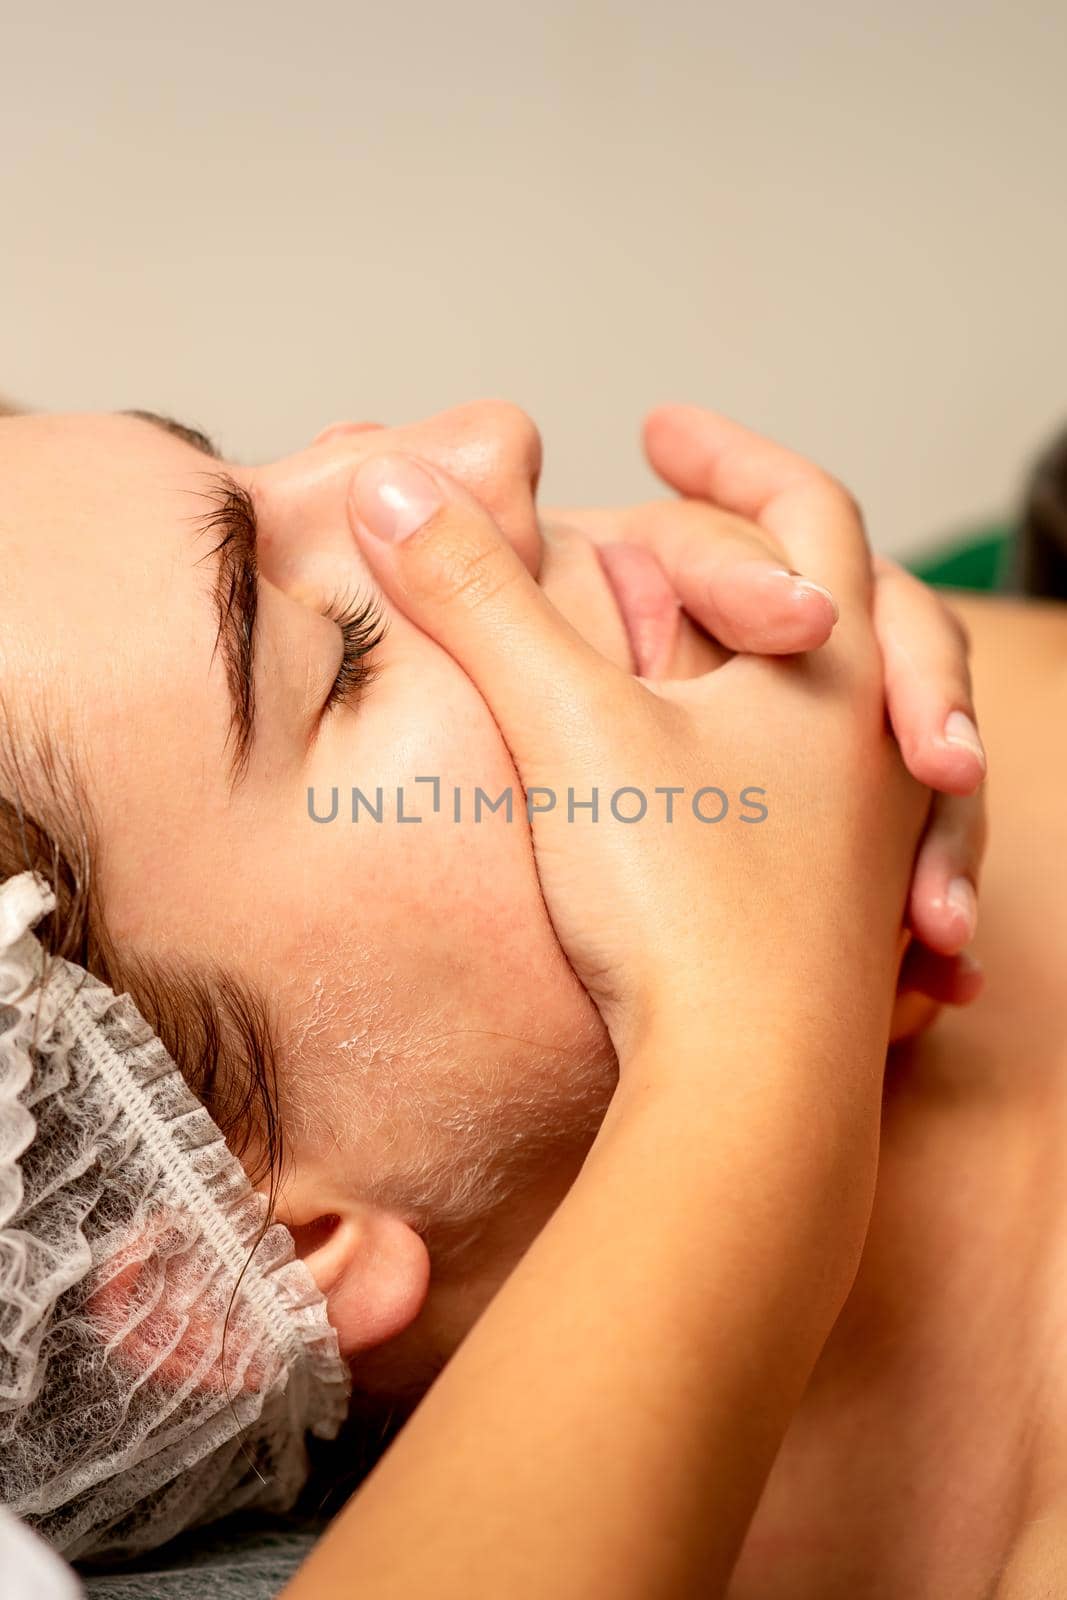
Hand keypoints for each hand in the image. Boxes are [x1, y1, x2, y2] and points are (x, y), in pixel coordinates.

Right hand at [345, 443, 927, 1073]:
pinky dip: (812, 761)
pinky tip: (759, 786)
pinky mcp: (851, 910)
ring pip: (878, 703)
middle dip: (781, 544)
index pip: (805, 507)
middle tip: (710, 520)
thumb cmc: (684, 908)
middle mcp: (879, 740)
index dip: (727, 452)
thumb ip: (479, 599)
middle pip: (864, 595)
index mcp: (834, 668)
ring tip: (752, 632)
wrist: (750, 1098)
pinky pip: (860, 801)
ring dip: (809, 653)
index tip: (653, 427)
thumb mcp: (564, 725)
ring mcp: (877, 830)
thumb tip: (395, 489)